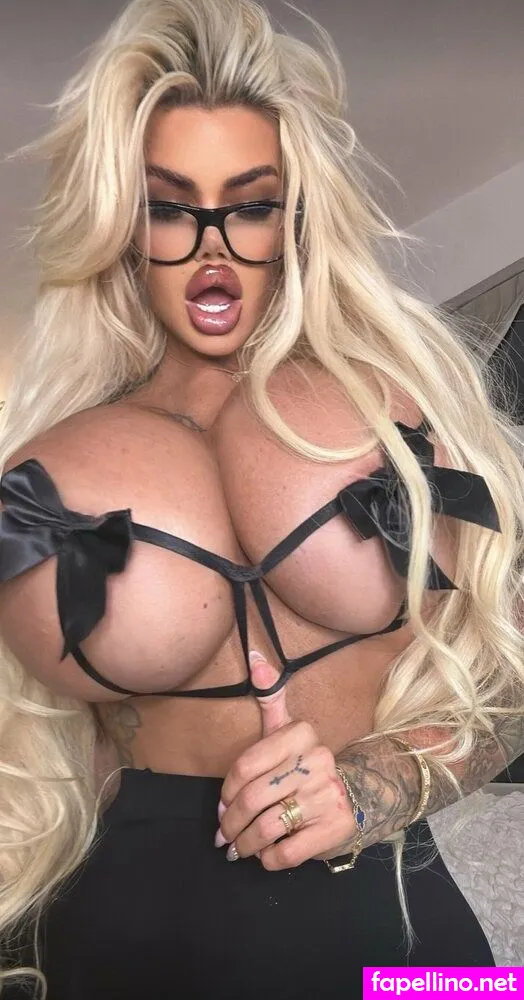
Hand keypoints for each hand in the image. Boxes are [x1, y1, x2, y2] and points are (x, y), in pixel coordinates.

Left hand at [216, 652, 358, 869]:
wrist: (353, 795)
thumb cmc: (303, 765)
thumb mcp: (287, 730)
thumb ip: (270, 695)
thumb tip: (255, 656)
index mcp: (301, 734)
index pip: (245, 765)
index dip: (226, 791)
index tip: (221, 805)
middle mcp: (318, 761)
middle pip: (254, 798)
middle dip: (231, 822)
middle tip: (224, 835)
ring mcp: (329, 795)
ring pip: (268, 826)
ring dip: (246, 843)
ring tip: (239, 848)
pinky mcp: (335, 828)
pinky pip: (287, 851)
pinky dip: (270, 858)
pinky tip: (266, 854)